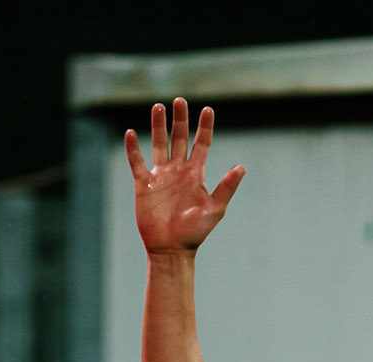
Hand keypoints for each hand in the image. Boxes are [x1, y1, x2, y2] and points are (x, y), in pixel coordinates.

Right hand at [125, 99, 245, 256]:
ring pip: (159, 144)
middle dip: (180, 119)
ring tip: (158, 106)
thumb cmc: (194, 234)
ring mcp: (160, 176)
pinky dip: (133, 148)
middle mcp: (178, 171)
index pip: (201, 144)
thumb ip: (227, 187)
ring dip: (158, 126)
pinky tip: (130, 133)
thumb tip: (242, 167)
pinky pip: (137, 162)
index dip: (205, 127)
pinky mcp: (144, 185)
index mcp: (195, 174)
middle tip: (180, 100)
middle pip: (179, 138)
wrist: (171, 250)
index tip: (207, 109)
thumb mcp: (215, 209)